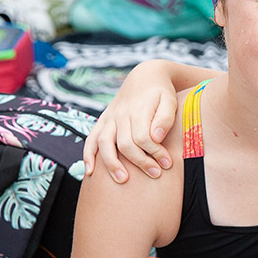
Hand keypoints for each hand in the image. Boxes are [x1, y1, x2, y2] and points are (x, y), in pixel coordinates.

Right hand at [83, 62, 177, 182]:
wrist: (145, 76)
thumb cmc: (161, 93)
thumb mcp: (169, 100)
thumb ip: (165, 118)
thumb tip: (157, 137)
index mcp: (138, 110)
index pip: (143, 137)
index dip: (155, 153)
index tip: (167, 163)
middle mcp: (121, 115)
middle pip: (125, 144)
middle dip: (140, 162)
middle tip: (156, 174)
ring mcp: (110, 119)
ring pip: (105, 143)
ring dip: (112, 164)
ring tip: (123, 180)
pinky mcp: (103, 121)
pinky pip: (91, 139)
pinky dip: (88, 155)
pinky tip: (90, 172)